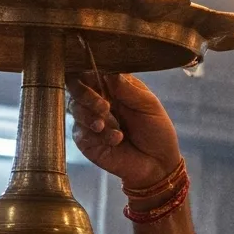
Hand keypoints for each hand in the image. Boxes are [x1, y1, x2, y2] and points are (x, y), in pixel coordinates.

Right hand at [66, 72, 183, 196]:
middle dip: (87, 95)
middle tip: (104, 106)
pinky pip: (80, 133)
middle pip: (75, 88)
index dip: (87, 69)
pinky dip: (99, 135)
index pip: (91, 71)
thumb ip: (128, 89)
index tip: (93, 74)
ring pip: (74, 109)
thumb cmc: (157, 131)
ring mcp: (90, 121)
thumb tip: (109, 71)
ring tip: (114, 127)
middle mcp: (97, 101)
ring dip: (93, 117)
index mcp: (113, 88)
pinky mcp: (86, 142)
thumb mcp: (149, 106)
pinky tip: (116, 140)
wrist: (158, 164)